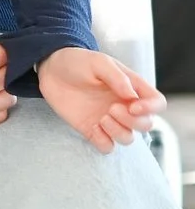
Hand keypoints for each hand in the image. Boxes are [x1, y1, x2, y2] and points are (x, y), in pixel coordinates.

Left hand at [37, 46, 164, 152]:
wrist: (51, 69)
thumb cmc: (78, 62)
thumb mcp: (99, 62)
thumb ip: (117, 77)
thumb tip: (132, 95)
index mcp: (132, 88)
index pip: (157, 104)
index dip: (151, 109)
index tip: (133, 106)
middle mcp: (124, 106)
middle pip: (146, 125)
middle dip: (133, 121)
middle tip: (112, 109)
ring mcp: (109, 119)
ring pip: (128, 138)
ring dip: (119, 132)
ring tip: (102, 118)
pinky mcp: (91, 129)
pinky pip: (106, 146)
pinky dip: (104, 143)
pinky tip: (93, 128)